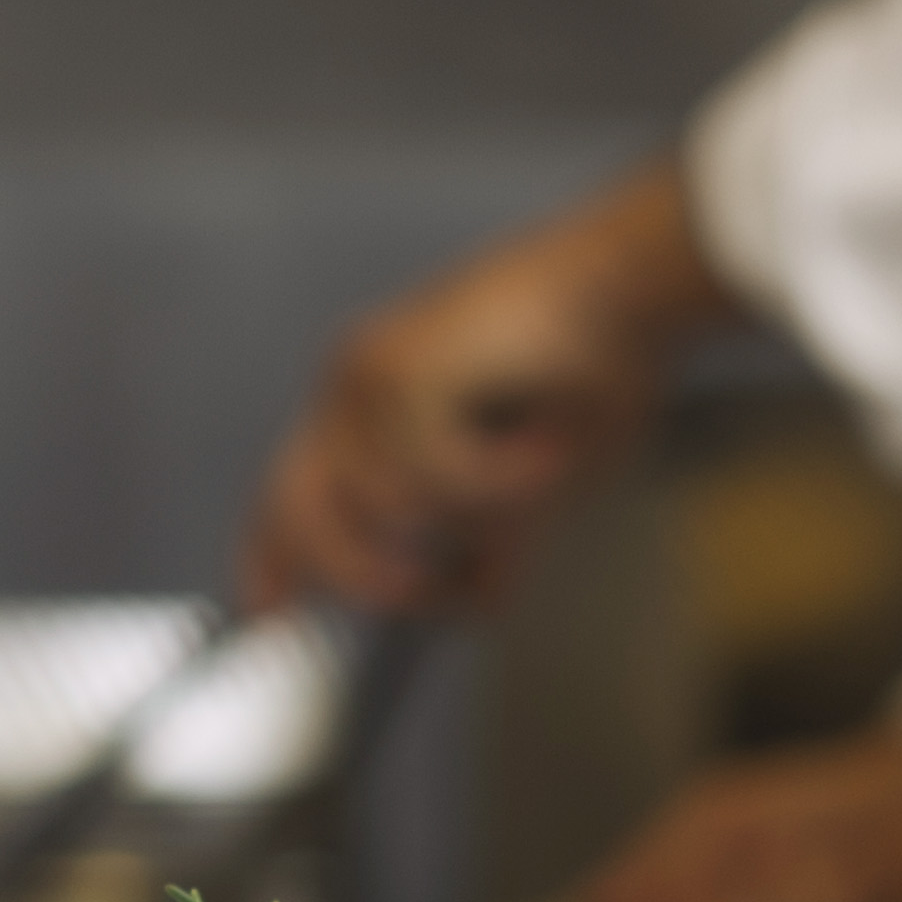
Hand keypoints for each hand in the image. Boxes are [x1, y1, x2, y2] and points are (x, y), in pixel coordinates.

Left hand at [241, 163, 727, 617]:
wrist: (630, 287)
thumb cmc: (595, 366)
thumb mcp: (527, 483)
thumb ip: (479, 536)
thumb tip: (463, 596)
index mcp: (369, 405)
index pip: (289, 496)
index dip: (274, 559)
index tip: (271, 614)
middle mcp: (354, 386)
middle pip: (298, 514)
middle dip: (360, 572)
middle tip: (427, 589)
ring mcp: (367, 377)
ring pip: (384, 511)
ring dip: (482, 509)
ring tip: (544, 459)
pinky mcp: (397, 373)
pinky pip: (430, 483)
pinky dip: (500, 480)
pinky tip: (541, 442)